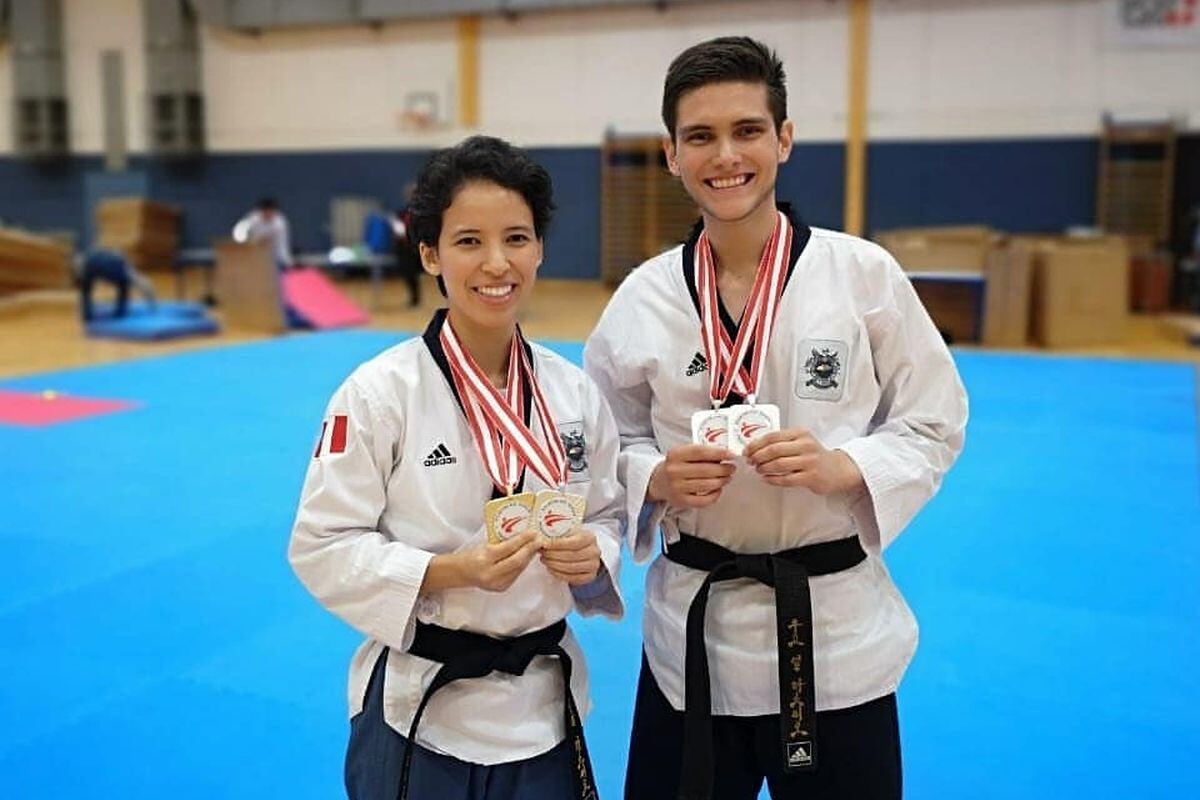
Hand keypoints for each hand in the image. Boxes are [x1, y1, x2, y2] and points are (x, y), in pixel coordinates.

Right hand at [423, 530, 542, 592]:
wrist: (461, 573)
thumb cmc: (472, 555)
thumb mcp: (484, 544)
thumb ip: (502, 542)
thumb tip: (523, 534)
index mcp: (484, 559)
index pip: (508, 548)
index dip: (523, 540)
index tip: (533, 532)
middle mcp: (491, 573)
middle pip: (517, 561)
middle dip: (530, 549)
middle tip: (539, 540)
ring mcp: (496, 583)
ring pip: (519, 569)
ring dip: (529, 557)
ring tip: (536, 546)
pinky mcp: (501, 588)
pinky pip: (516, 575)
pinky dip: (523, 565)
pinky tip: (527, 557)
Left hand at [540, 528, 602, 584]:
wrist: (583, 550)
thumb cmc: (572, 540)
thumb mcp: (568, 532)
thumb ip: (558, 534)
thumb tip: (542, 539)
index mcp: (590, 537)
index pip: (574, 542)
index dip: (558, 544)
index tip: (545, 544)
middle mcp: (594, 551)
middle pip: (572, 556)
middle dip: (554, 555)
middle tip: (543, 553)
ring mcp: (594, 565)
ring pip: (572, 568)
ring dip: (555, 565)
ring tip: (545, 560)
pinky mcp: (590, 576)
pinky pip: (573, 578)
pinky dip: (560, 574)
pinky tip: (551, 569)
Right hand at [647, 443, 735, 508]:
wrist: (658, 481)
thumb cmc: (677, 465)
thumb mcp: (684, 453)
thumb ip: (702, 453)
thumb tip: (726, 456)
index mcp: (675, 454)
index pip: (700, 452)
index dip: (718, 453)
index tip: (731, 454)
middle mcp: (674, 471)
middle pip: (705, 470)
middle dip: (723, 469)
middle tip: (732, 468)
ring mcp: (677, 487)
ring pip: (706, 485)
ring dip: (721, 481)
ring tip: (727, 478)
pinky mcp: (680, 501)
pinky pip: (703, 500)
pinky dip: (714, 495)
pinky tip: (718, 490)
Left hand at [743, 428, 864, 494]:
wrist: (837, 469)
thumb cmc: (814, 455)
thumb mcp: (801, 441)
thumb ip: (782, 441)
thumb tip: (755, 446)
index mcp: (800, 433)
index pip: (772, 436)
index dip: (756, 444)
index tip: (747, 450)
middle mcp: (805, 445)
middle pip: (774, 450)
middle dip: (757, 456)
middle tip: (751, 461)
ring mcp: (809, 461)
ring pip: (779, 465)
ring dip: (764, 468)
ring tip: (758, 469)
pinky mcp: (811, 477)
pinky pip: (786, 479)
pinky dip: (773, 479)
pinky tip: (767, 478)